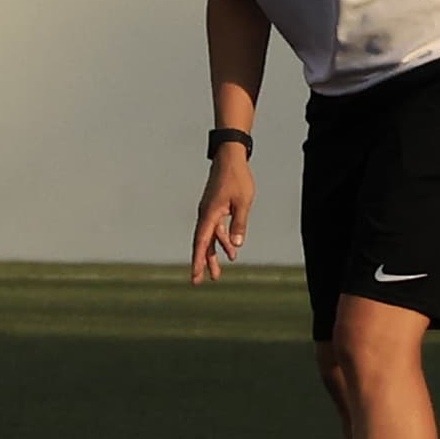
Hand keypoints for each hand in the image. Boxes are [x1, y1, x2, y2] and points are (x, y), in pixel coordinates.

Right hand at [189, 149, 253, 282]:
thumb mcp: (243, 203)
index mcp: (210, 214)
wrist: (230, 157)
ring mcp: (209, 212)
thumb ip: (239, 224)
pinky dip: (221, 241)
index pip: (202, 242)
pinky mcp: (214, 208)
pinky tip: (231, 251)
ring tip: (216, 274)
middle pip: (202, 243)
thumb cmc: (237, 178)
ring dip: (213, 254)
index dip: (198, 261)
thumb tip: (237, 245)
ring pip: (209, 238)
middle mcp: (205, 215)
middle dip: (202, 263)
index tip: (195, 276)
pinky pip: (215, 229)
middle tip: (199, 281)